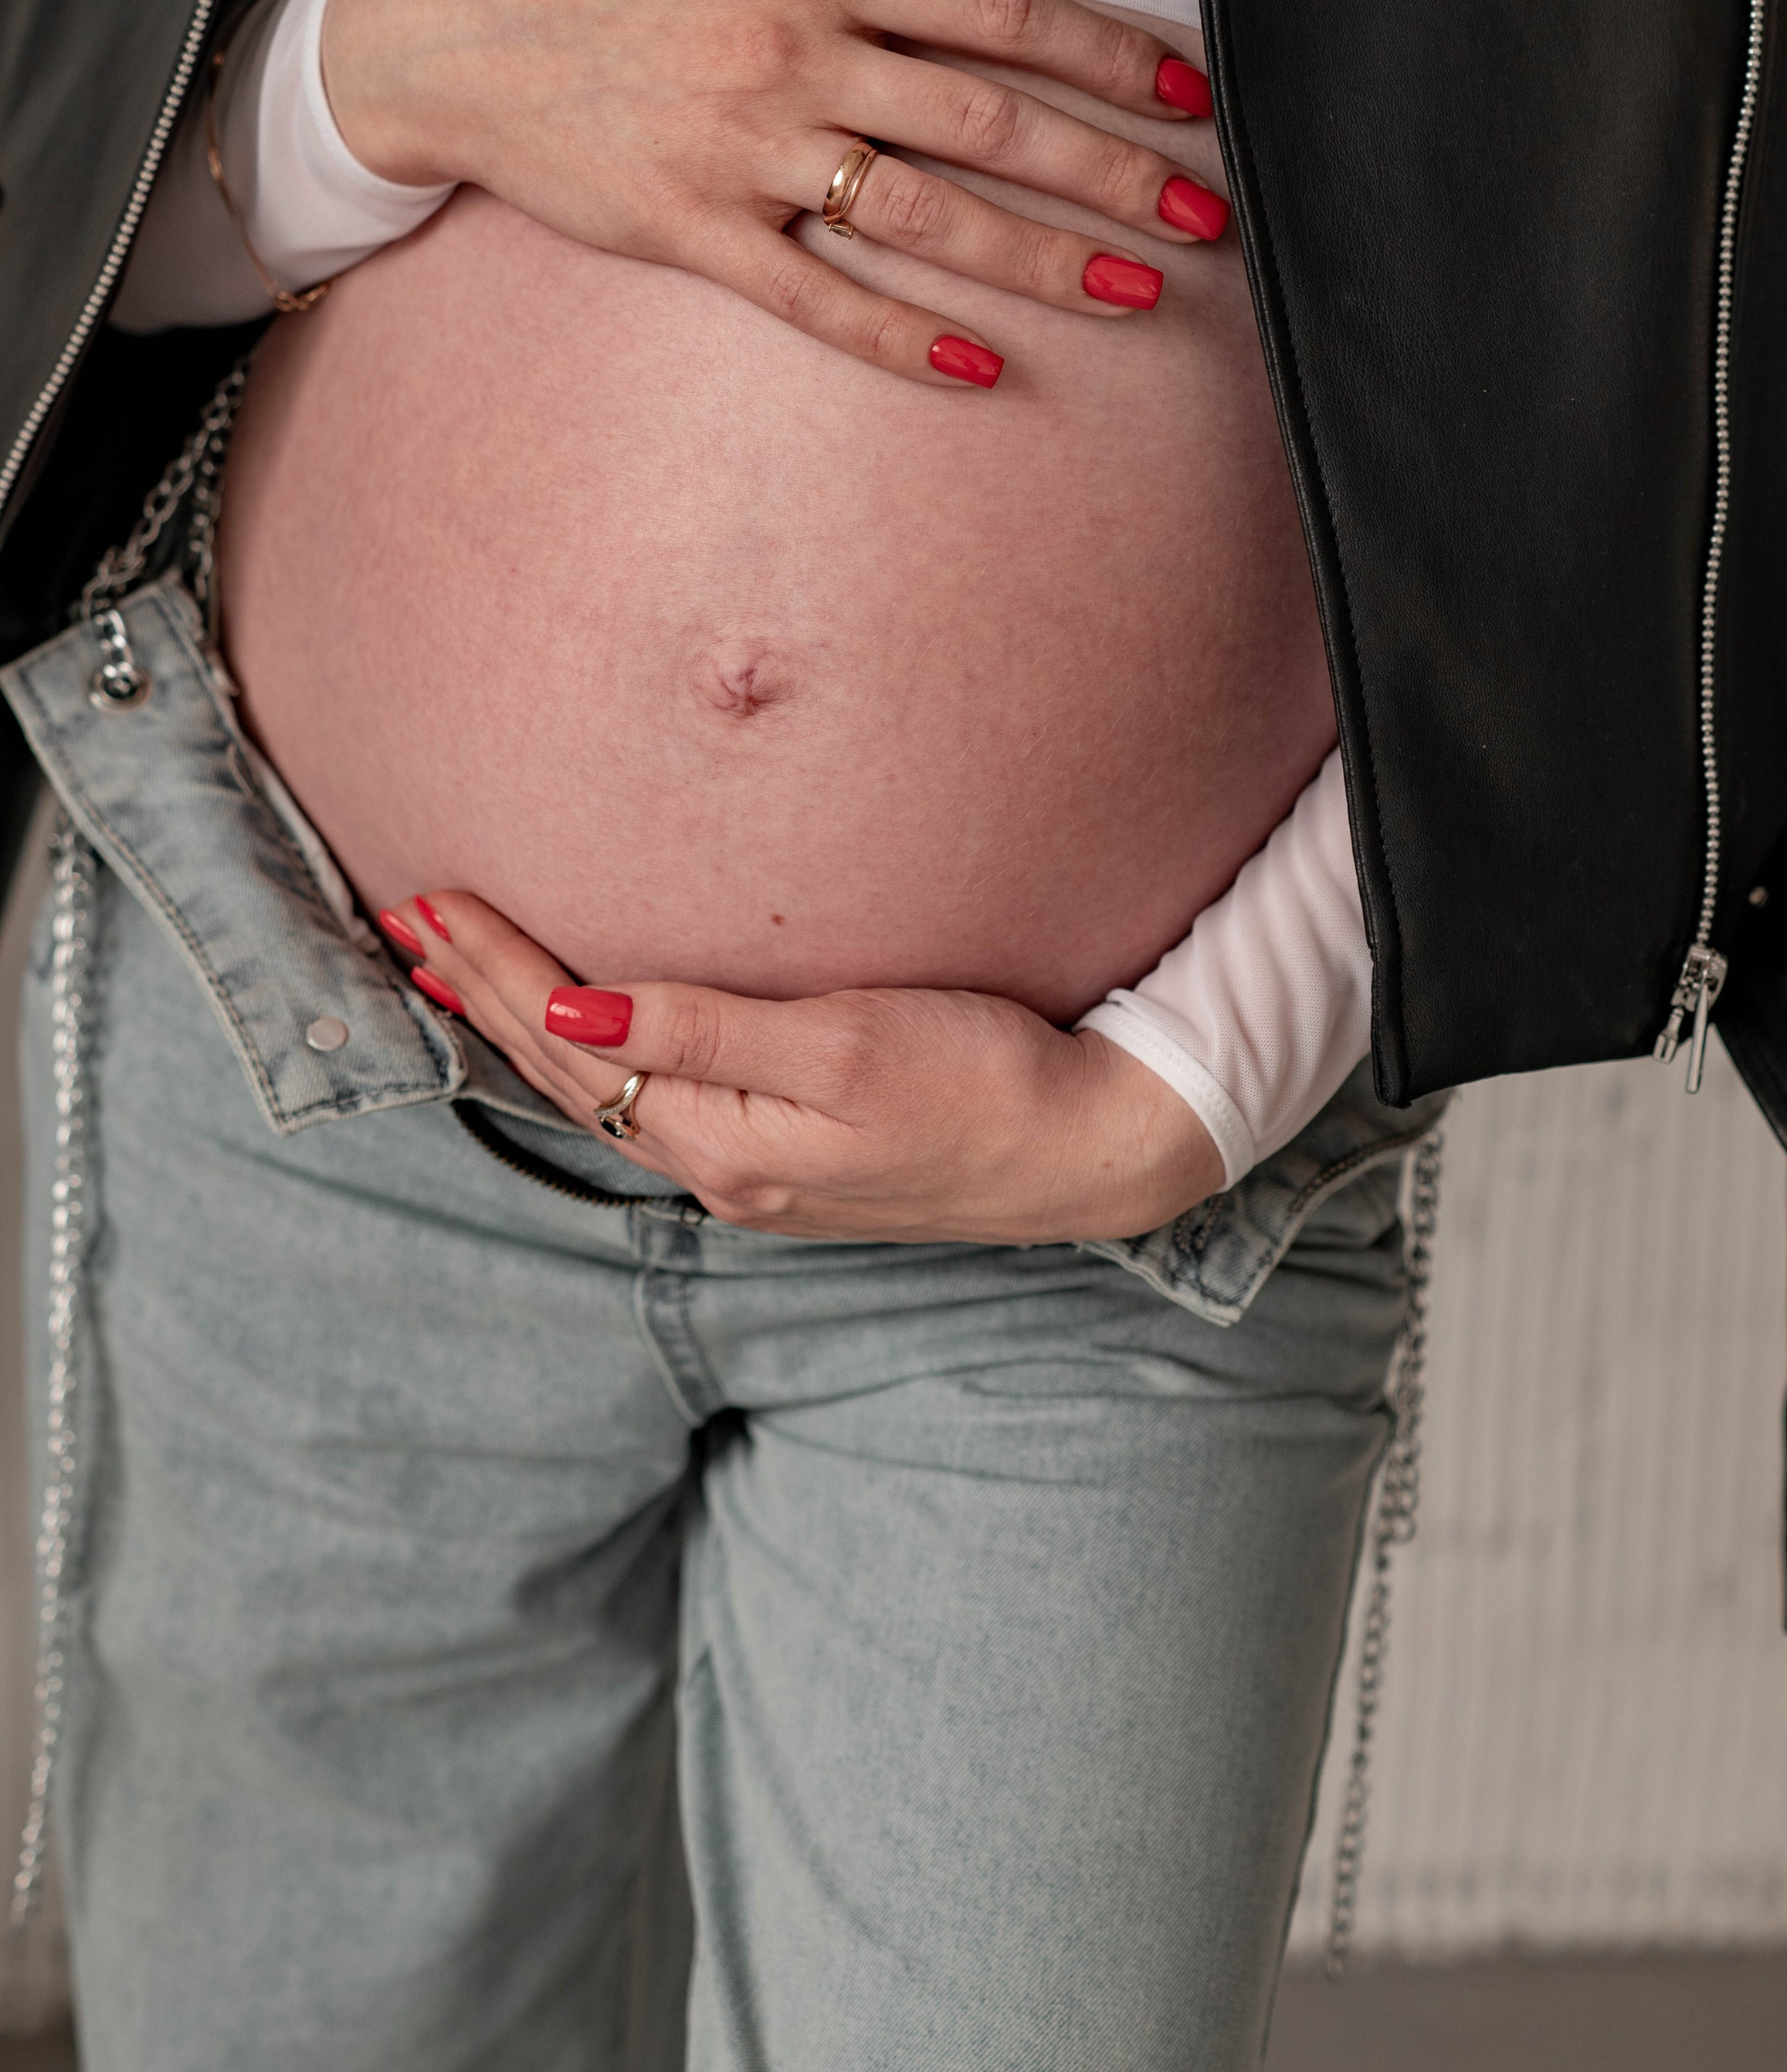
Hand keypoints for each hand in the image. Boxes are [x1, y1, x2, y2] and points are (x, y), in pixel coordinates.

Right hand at [322, 0, 1227, 387]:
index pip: (996, 10)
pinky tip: (979, 371)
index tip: (1187, 95)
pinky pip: (814, 298)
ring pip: (924, 217)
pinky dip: (898, 339)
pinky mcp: (694, 232)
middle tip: (1208, 216)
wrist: (446, 31)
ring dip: (1042, 260)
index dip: (1104, 54)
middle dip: (1111, 173)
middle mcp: (792, 59)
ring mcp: (744, 154)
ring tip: (1140, 295)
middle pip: (988, 121)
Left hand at [385, 890, 1223, 1243]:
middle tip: (409, 924)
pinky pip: (654, 1098)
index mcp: (724, 1142)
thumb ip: (709, 1029)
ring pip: (605, 1089)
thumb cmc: (985, 1085)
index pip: (572, 1043)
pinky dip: (593, 1052)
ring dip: (527, 1027)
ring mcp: (757, 1169)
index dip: (498, 970)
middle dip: (486, 995)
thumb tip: (577, 1005)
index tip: (432, 902)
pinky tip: (584, 1031)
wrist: (1092, 1150)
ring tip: (462, 976)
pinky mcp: (793, 1156)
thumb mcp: (846, 1048)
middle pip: (569, 1073)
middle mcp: (723, 1168)